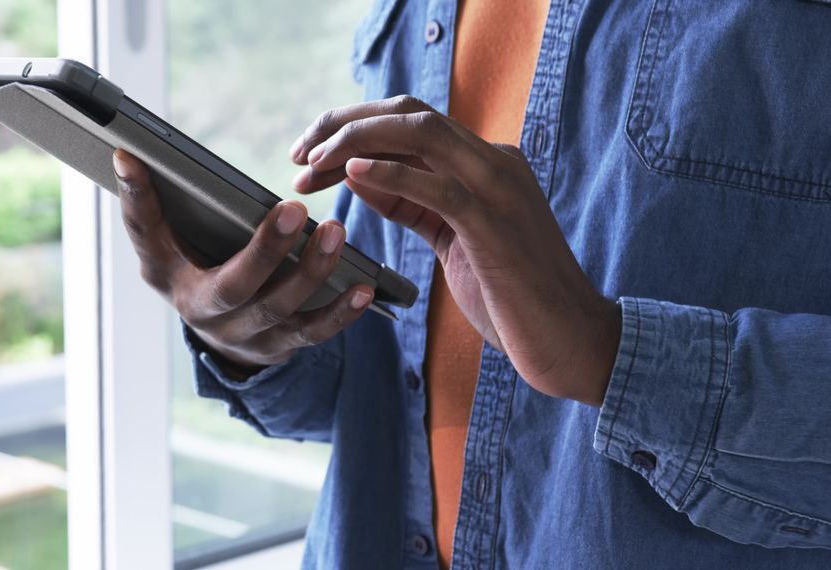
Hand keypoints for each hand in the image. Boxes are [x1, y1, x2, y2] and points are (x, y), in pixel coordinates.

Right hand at [112, 149, 374, 375]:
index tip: (132, 158)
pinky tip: (364, 288)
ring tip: (334, 232)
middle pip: (236, 286)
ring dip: (312, 272)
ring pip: (281, 309)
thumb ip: (149, 209)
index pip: (148, 238)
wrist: (220, 336)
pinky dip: (341, 312)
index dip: (138, 203)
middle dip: (265, 250)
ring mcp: (246, 336)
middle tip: (293, 209)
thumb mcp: (166, 249)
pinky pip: (314, 333)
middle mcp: (206, 314)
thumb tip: (127, 156)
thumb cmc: (194, 273)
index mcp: (170, 279)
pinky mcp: (282, 346)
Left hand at [290, 96, 620, 405]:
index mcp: (485, 163)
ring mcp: (497, 187)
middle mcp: (494, 162)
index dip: (352, 128)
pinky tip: (351, 175)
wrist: (569, 338)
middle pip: (408, 114)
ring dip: (355, 142)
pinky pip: (435, 185)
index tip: (308, 154)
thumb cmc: (511, 294)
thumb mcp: (452, 237)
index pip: (410, 122)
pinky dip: (390, 175)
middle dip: (344, 123)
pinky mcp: (493, 222)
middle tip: (298, 152)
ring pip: (420, 134)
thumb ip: (413, 203)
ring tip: (312, 164)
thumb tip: (361, 174)